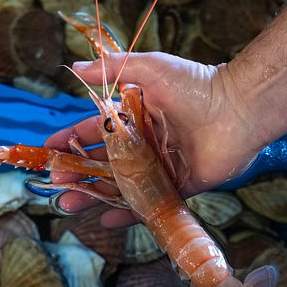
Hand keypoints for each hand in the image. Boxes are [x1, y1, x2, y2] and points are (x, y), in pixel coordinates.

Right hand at [45, 52, 263, 227]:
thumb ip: (112, 69)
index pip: (96, 130)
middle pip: (104, 162)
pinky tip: (106, 219)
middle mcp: (146, 143)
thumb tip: (75, 67)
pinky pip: (150, 202)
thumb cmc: (195, 84)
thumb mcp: (150, 68)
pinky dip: (129, 213)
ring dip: (94, 194)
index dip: (72, 140)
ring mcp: (161, 166)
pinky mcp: (179, 186)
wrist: (238, 108)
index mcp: (136, 116)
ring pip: (121, 184)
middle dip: (77, 173)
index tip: (49, 150)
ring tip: (68, 205)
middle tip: (55, 184)